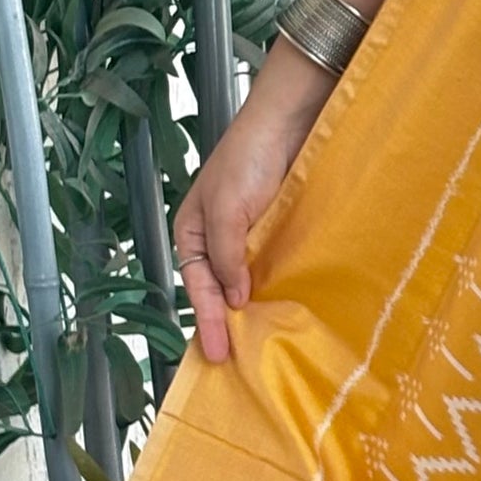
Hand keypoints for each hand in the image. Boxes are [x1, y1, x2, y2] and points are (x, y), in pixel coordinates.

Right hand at [171, 42, 336, 363]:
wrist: (288, 121)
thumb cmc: (248, 157)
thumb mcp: (227, 209)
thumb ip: (226, 255)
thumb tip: (232, 297)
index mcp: (192, 231)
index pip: (197, 286)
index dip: (207, 319)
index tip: (218, 350)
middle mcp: (218, 237)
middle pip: (217, 290)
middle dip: (223, 322)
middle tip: (234, 360)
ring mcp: (248, 235)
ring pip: (245, 282)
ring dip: (251, 310)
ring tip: (258, 345)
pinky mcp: (276, 229)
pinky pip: (272, 266)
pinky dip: (275, 289)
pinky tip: (284, 308)